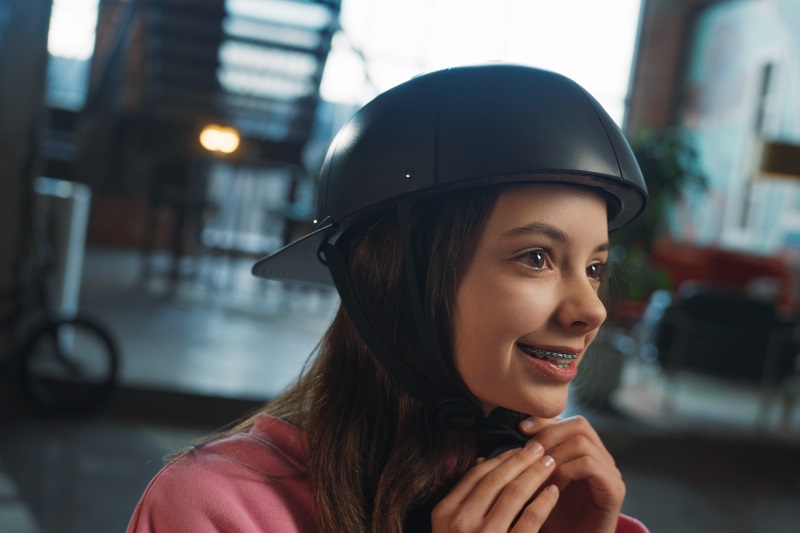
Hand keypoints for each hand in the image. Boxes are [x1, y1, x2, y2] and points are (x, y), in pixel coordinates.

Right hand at [431, 441, 559, 531]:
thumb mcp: (450, 526)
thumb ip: (464, 496)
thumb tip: (482, 460)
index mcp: (444, 513)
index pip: (476, 475)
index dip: (500, 458)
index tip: (518, 448)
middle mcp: (461, 523)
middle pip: (496, 480)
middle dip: (521, 460)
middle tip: (540, 448)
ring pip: (514, 494)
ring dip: (535, 475)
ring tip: (550, 464)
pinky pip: (530, 520)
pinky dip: (543, 502)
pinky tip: (553, 492)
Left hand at [518, 415, 624, 532]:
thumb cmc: (553, 517)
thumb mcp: (537, 483)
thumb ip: (529, 462)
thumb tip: (500, 442)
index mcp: (585, 451)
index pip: (568, 421)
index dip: (544, 421)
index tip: (521, 429)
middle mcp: (601, 458)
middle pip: (580, 424)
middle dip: (549, 433)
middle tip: (529, 449)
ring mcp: (610, 473)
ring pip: (582, 443)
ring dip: (555, 456)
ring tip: (540, 473)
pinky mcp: (614, 489)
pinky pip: (590, 465)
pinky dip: (567, 471)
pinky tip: (554, 487)